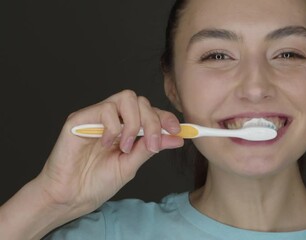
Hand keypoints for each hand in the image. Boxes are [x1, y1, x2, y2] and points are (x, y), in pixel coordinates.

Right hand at [36, 90, 182, 217]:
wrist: (71, 196)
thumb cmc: (97, 182)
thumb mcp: (130, 165)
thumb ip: (150, 148)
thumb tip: (176, 138)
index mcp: (126, 128)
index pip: (150, 111)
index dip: (165, 117)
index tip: (178, 130)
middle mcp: (113, 118)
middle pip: (141, 101)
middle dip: (152, 122)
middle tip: (151, 144)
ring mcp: (96, 116)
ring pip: (125, 98)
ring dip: (133, 123)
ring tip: (125, 147)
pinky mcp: (79, 119)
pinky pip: (105, 110)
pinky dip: (113, 128)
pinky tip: (106, 145)